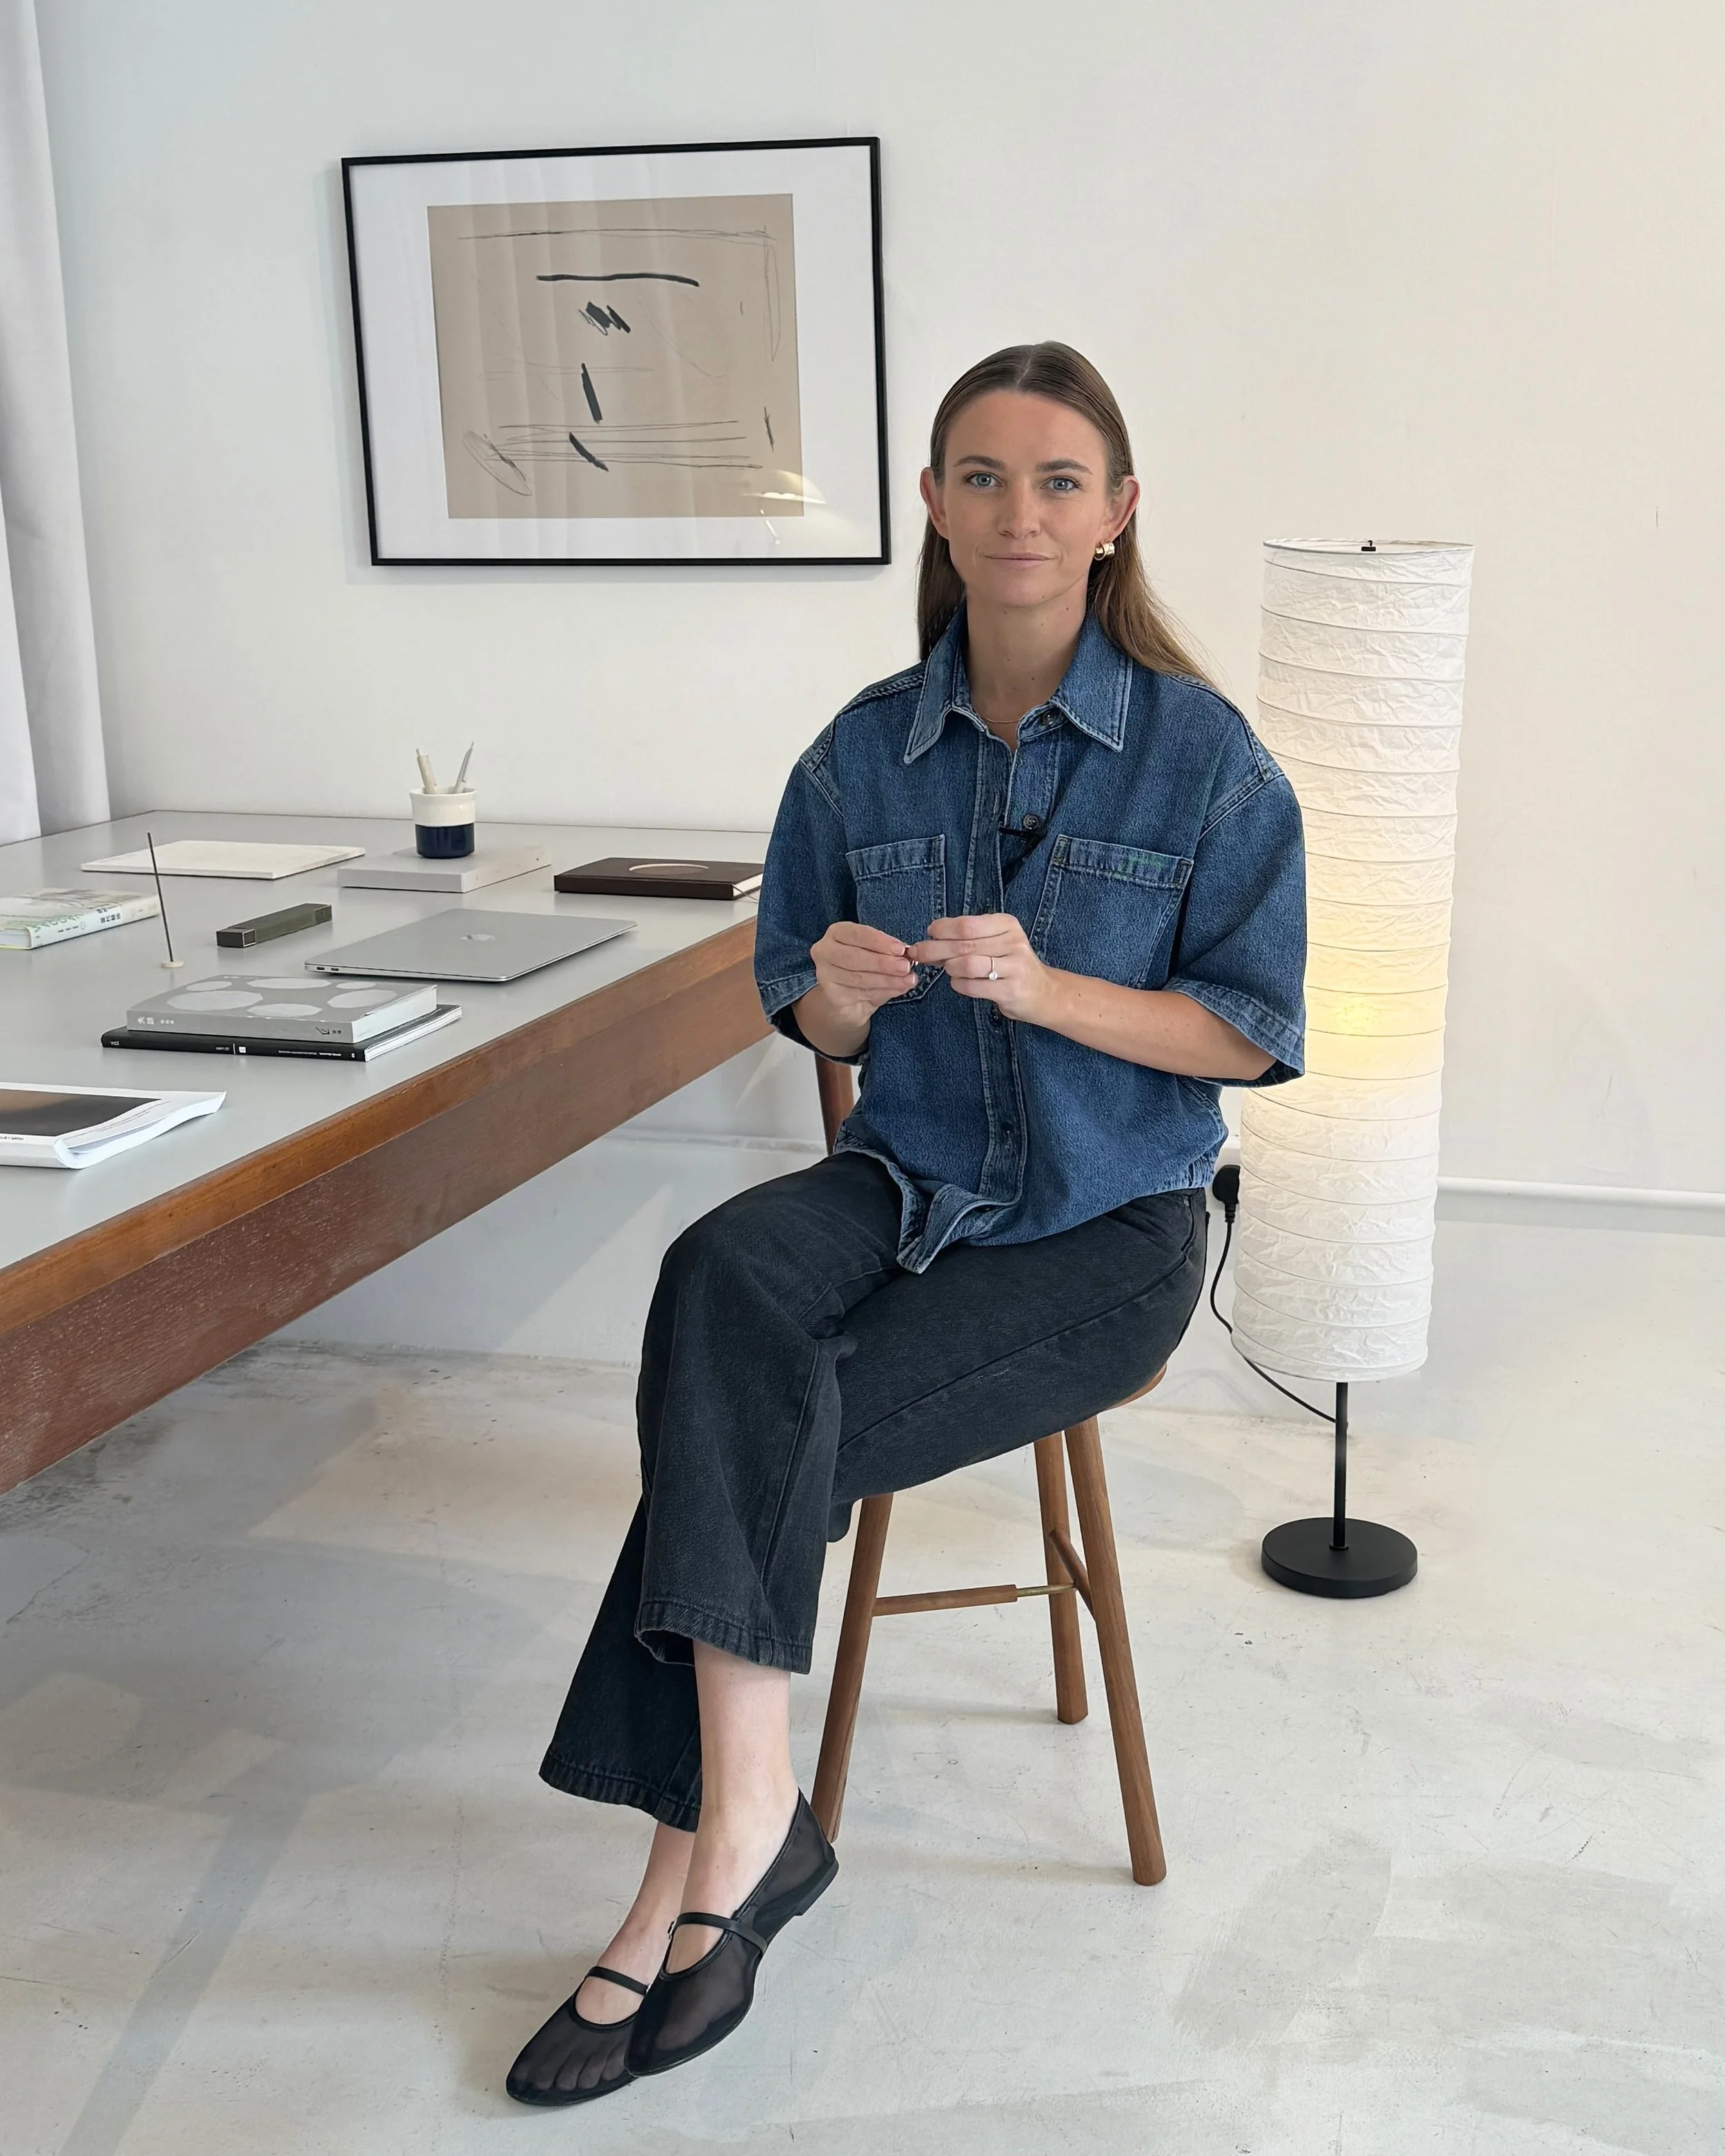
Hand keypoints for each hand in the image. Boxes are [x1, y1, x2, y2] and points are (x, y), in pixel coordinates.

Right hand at [808, 919, 914, 1028]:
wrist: (848, 1000)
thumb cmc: (864, 968)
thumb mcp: (876, 954)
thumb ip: (888, 952)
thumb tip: (908, 955)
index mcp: (836, 934)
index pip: (856, 934)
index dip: (879, 941)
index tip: (900, 949)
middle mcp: (824, 952)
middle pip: (854, 957)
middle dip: (883, 963)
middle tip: (905, 967)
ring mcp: (825, 975)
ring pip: (859, 978)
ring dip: (888, 980)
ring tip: (908, 981)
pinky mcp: (832, 996)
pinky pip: (861, 993)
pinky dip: (883, 992)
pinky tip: (898, 989)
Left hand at [907, 915, 1056, 1023]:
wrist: (1043, 992)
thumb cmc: (1011, 964)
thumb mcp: (996, 941)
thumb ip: (967, 938)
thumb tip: (930, 938)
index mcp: (1007, 924)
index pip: (966, 924)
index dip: (942, 929)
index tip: (930, 934)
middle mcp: (1013, 942)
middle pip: (963, 944)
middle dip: (935, 949)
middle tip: (920, 953)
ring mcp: (1014, 967)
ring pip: (966, 964)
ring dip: (950, 968)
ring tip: (950, 970)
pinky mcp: (1010, 990)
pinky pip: (972, 986)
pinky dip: (959, 984)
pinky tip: (960, 983)